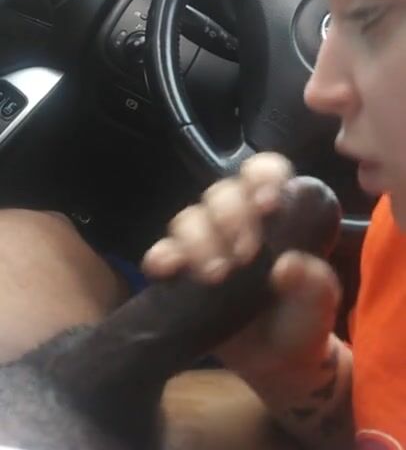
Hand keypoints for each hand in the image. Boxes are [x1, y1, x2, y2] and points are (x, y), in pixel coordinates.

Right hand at [142, 153, 340, 377]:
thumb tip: (287, 266)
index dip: (263, 177)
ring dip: (200, 240)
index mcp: (274, 213)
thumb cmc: (302, 319)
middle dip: (232, 217)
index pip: (263, 170)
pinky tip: (170, 270)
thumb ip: (315, 283)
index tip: (269, 205)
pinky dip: (163, 256)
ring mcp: (205, 242)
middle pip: (222, 192)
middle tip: (247, 254)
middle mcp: (236, 219)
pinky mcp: (180, 270)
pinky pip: (162, 251)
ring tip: (217, 275)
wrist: (276, 363)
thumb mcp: (320, 304)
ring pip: (190, 217)